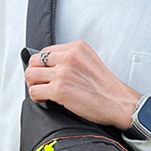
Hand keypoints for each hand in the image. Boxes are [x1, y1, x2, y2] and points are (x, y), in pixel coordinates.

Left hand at [24, 41, 140, 129]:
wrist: (119, 103)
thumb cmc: (106, 88)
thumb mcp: (89, 61)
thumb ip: (71, 58)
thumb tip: (49, 66)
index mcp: (77, 47)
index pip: (45, 51)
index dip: (43, 65)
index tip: (48, 75)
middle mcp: (69, 56)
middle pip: (34, 61)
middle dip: (35, 74)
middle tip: (42, 84)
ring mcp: (63, 72)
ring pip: (30, 75)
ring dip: (34, 85)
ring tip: (44, 92)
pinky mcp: (59, 89)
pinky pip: (34, 91)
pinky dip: (37, 98)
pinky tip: (47, 100)